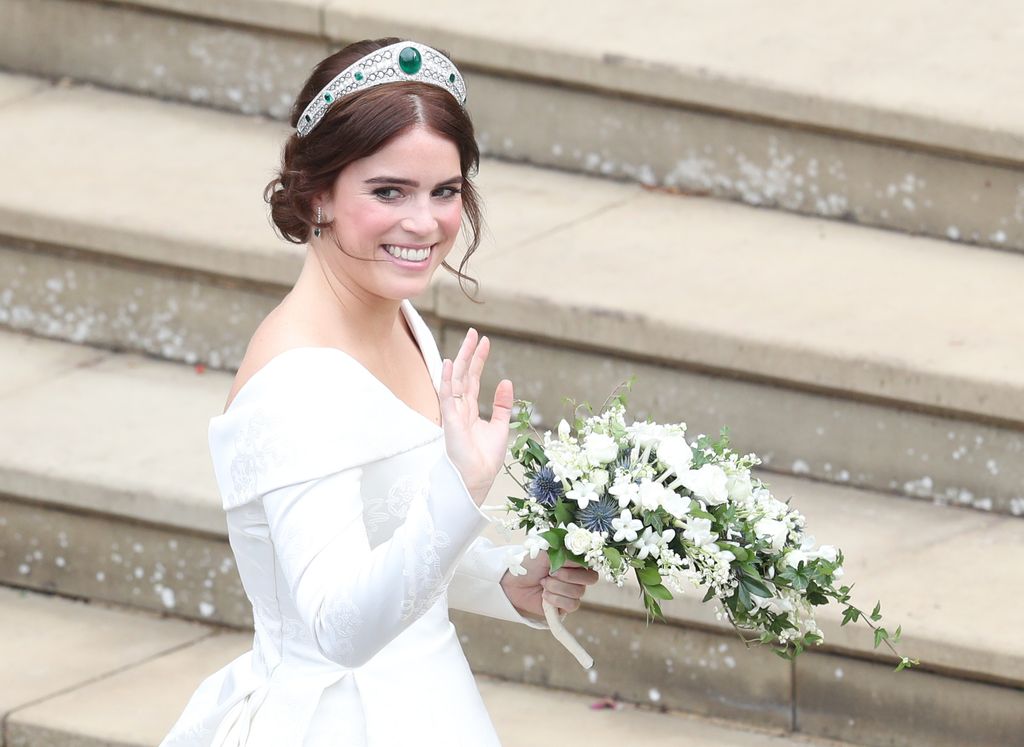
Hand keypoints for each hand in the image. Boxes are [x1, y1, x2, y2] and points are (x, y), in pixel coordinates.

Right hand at [439, 328, 512, 504]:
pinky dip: (447, 379)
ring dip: (461, 359)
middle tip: (474, 332)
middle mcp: (460, 408)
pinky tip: (448, 364)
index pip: (473, 379)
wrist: (478, 478)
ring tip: (468, 339)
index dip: (479, 360)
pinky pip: (447, 396)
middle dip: (469, 353)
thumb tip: (506, 381)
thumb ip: (502, 405)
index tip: (485, 342)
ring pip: (456, 380)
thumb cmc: (485, 458)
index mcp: (470, 410)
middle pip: (463, 374)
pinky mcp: (451, 421)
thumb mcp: (500, 426)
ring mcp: (454, 413)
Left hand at [500, 554, 598, 620]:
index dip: (577, 564)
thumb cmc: (530, 564)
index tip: (560, 563)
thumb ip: (566, 552)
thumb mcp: (546, 552)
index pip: (591, 563)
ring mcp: (572, 591)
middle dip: (567, 576)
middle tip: (550, 573)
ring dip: (556, 587)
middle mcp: (577, 576)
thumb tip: (580, 553)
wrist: (514, 583)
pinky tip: (544, 595)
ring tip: (543, 583)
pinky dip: (555, 600)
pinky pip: (571, 605)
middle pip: (590, 579)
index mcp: (575, 560)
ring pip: (578, 592)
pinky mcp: (565, 606)